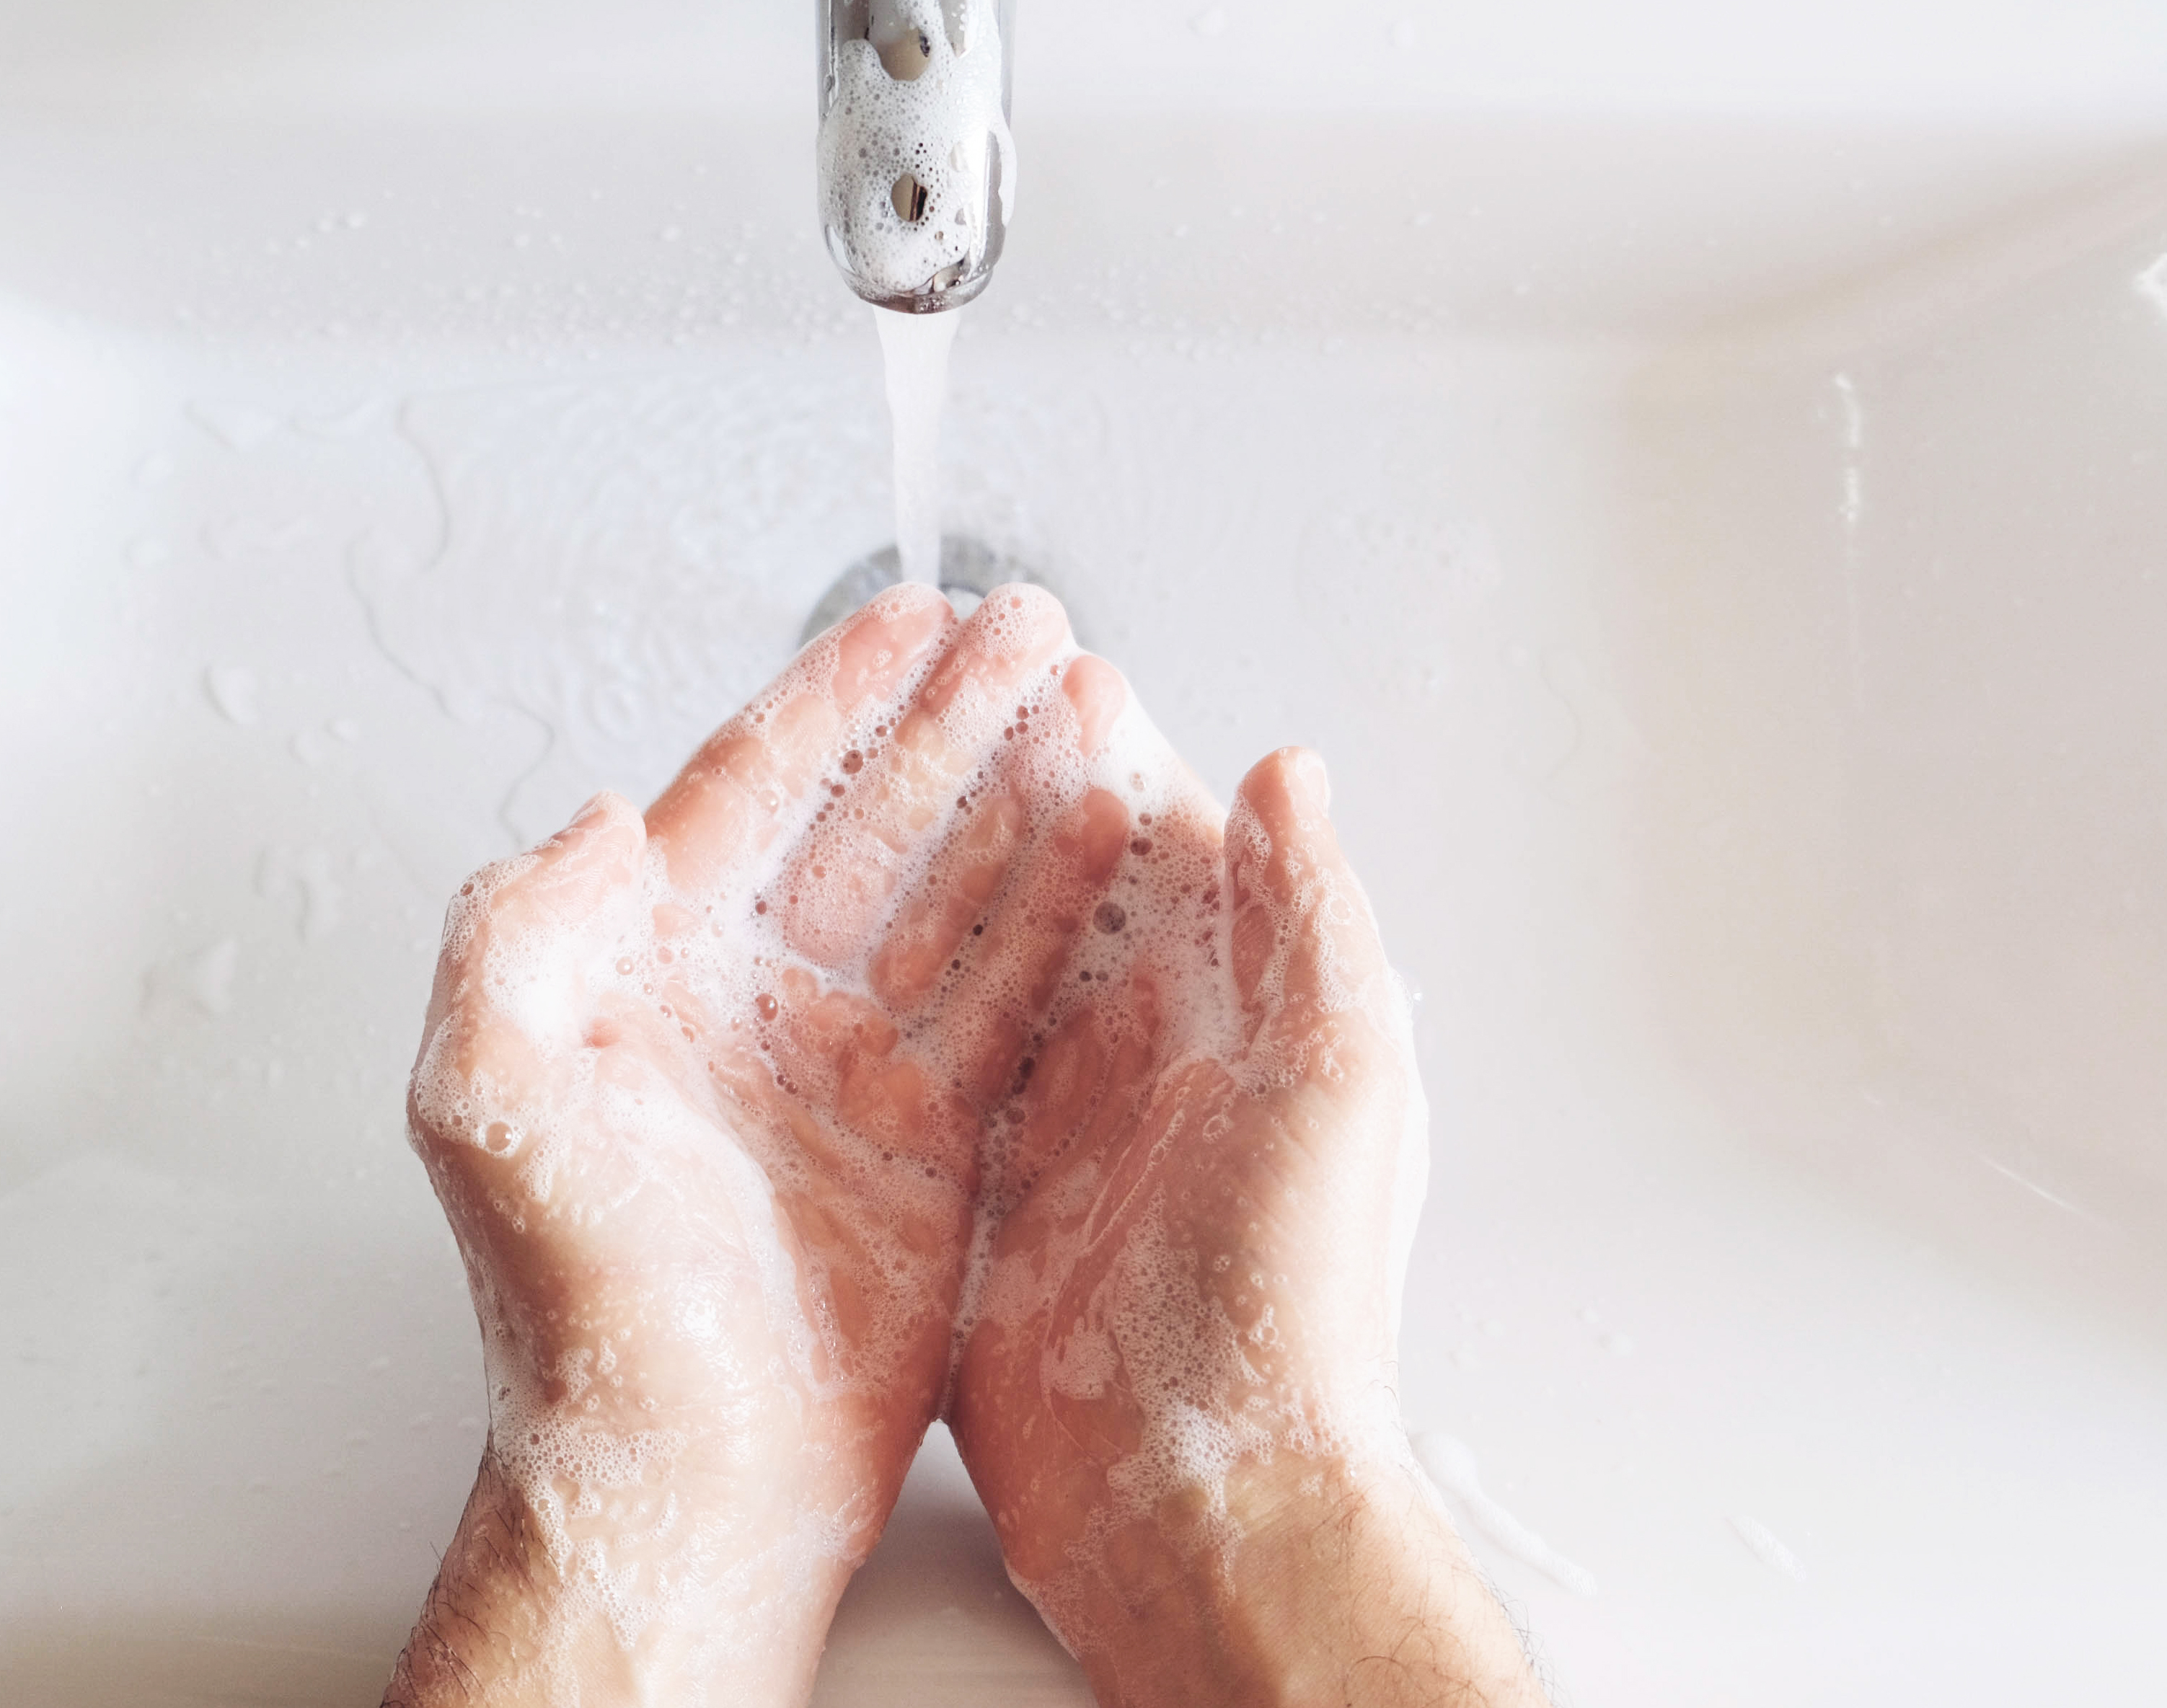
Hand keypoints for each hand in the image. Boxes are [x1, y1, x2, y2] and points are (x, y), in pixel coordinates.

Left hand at [387, 586, 1127, 1704]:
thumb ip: (516, 935)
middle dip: (950, 717)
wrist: (683, 1479)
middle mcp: (752, 1003)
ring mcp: (844, 1069)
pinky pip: (1003, 998)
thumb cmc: (576, 1314)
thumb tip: (596, 813)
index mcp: (649, 971)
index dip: (835, 696)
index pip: (753, 790)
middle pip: (870, 818)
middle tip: (1029, 629)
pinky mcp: (925, 1140)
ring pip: (949, 892)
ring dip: (1018, 795)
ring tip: (1090, 708)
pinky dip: (1056, 919)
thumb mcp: (489, 1103)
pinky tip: (1102, 847)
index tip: (908, 616)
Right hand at [944, 744, 1547, 1705]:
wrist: (1196, 1501)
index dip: (1107, 749)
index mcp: (1240, 1014)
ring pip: (984, 963)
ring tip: (868, 780)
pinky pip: (931, 1067)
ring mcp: (1056, 1125)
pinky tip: (830, 942)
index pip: (1168, 844)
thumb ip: (1310, 919)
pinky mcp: (980, 1194)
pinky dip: (890, 998)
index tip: (1044, 664)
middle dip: (1004, 785)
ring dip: (938, 873)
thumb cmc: (1286, 1305)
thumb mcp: (1336, 1079)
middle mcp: (1145, 1057)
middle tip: (936, 691)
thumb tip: (1291, 771)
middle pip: (1060, 886)